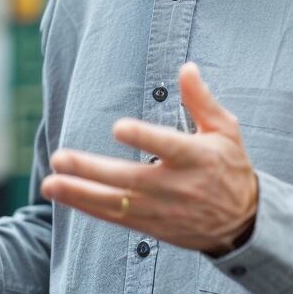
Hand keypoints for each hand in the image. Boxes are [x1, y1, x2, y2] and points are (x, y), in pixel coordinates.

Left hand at [40, 62, 257, 254]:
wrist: (243, 223)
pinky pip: (115, 218)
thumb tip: (186, 67)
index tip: (119, 127)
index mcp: (197, 158)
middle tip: (60, 158)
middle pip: (131, 178)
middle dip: (93, 171)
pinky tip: (63, 195)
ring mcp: (162, 209)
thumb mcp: (225, 130)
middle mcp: (177, 186)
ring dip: (80, 194)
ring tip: (49, 182)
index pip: (169, 146)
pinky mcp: (152, 226)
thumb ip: (202, 100)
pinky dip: (88, 208)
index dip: (145, 137)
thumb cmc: (230, 167)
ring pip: (116, 203)